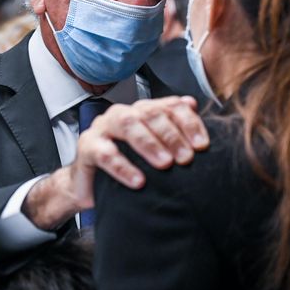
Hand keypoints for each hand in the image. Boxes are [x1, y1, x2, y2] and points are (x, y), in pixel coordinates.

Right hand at [23, 96, 207, 228]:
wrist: (90, 185)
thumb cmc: (127, 164)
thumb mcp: (153, 150)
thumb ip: (172, 127)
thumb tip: (192, 104)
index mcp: (141, 111)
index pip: (169, 106)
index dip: (188, 122)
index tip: (202, 145)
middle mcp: (122, 113)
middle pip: (149, 113)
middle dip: (171, 135)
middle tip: (186, 158)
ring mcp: (103, 127)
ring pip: (127, 124)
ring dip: (148, 143)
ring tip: (165, 164)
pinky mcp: (87, 147)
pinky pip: (105, 153)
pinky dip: (123, 167)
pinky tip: (138, 181)